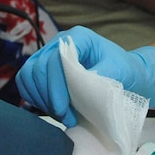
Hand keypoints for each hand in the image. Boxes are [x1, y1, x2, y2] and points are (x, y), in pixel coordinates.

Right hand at [16, 26, 154, 126]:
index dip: (55, 86)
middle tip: (65, 117)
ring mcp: (50, 56)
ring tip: (62, 115)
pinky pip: (27, 84)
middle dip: (48, 97)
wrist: (127, 74)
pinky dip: (35, 99)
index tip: (64, 110)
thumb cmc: (126, 70)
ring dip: (41, 99)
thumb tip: (82, 85)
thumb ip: (102, 76)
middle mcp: (60, 44)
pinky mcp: (46, 71)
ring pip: (28, 76)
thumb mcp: (120, 71)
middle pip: (37, 68)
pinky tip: (53, 110)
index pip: (54, 59)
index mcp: (78, 38)